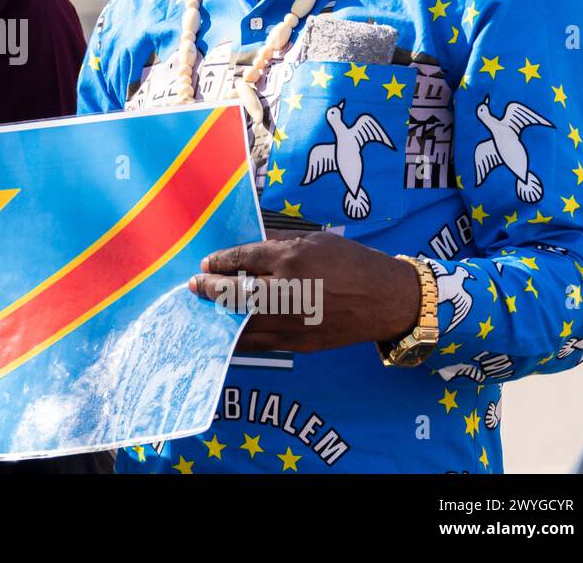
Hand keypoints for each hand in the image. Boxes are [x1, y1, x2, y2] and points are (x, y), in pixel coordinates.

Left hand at [188, 230, 421, 353]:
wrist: (387, 299)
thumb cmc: (352, 262)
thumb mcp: (316, 240)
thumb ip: (278, 241)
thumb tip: (246, 242)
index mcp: (292, 258)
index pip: (243, 259)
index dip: (220, 262)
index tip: (206, 264)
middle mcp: (288, 290)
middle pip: (235, 291)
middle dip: (210, 289)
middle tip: (195, 285)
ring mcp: (293, 320)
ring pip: (243, 321)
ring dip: (220, 314)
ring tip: (207, 307)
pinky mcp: (299, 342)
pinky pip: (260, 342)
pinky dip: (239, 336)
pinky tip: (227, 330)